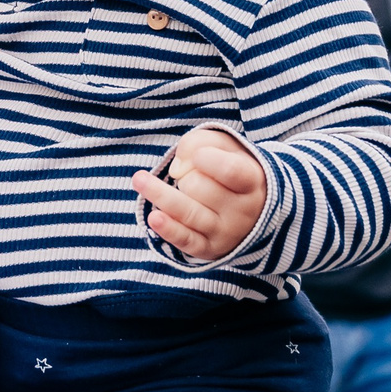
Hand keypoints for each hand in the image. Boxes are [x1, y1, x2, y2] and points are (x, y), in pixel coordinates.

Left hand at [135, 127, 265, 261]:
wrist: (251, 208)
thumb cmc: (231, 168)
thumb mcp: (224, 146)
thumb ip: (201, 143)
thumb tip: (178, 167)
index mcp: (252, 181)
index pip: (231, 171)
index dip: (210, 160)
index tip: (199, 156)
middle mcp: (243, 210)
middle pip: (199, 188)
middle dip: (186, 176)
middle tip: (193, 176)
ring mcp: (227, 232)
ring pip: (188, 213)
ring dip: (160, 195)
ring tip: (138, 179)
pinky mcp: (210, 248)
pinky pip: (186, 240)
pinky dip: (169, 229)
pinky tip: (153, 218)